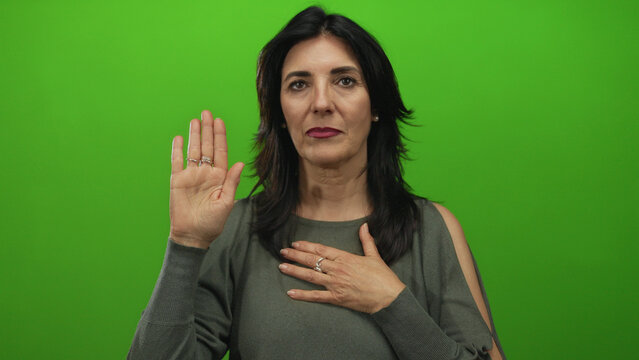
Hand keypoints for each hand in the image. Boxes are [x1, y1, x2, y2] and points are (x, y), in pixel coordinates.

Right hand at [168, 110, 243, 248]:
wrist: (192, 235)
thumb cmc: (212, 223)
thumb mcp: (226, 202)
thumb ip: (232, 182)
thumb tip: (240, 163)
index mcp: (219, 177)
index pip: (220, 152)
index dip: (220, 136)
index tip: (219, 121)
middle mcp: (206, 173)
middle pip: (206, 147)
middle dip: (207, 130)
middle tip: (207, 113)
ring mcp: (191, 176)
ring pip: (193, 151)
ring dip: (194, 136)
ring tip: (196, 120)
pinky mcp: (177, 181)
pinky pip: (177, 161)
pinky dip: (177, 150)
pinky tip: (180, 138)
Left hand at [278, 223, 405, 313]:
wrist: (389, 298)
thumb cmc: (383, 277)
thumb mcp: (375, 255)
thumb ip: (366, 240)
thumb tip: (365, 225)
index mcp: (346, 258)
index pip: (321, 249)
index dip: (307, 246)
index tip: (295, 243)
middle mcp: (338, 269)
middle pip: (312, 260)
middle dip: (296, 255)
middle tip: (283, 252)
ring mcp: (336, 284)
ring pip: (311, 276)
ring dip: (295, 271)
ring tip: (282, 266)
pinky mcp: (337, 298)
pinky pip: (316, 296)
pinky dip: (303, 295)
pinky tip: (290, 293)